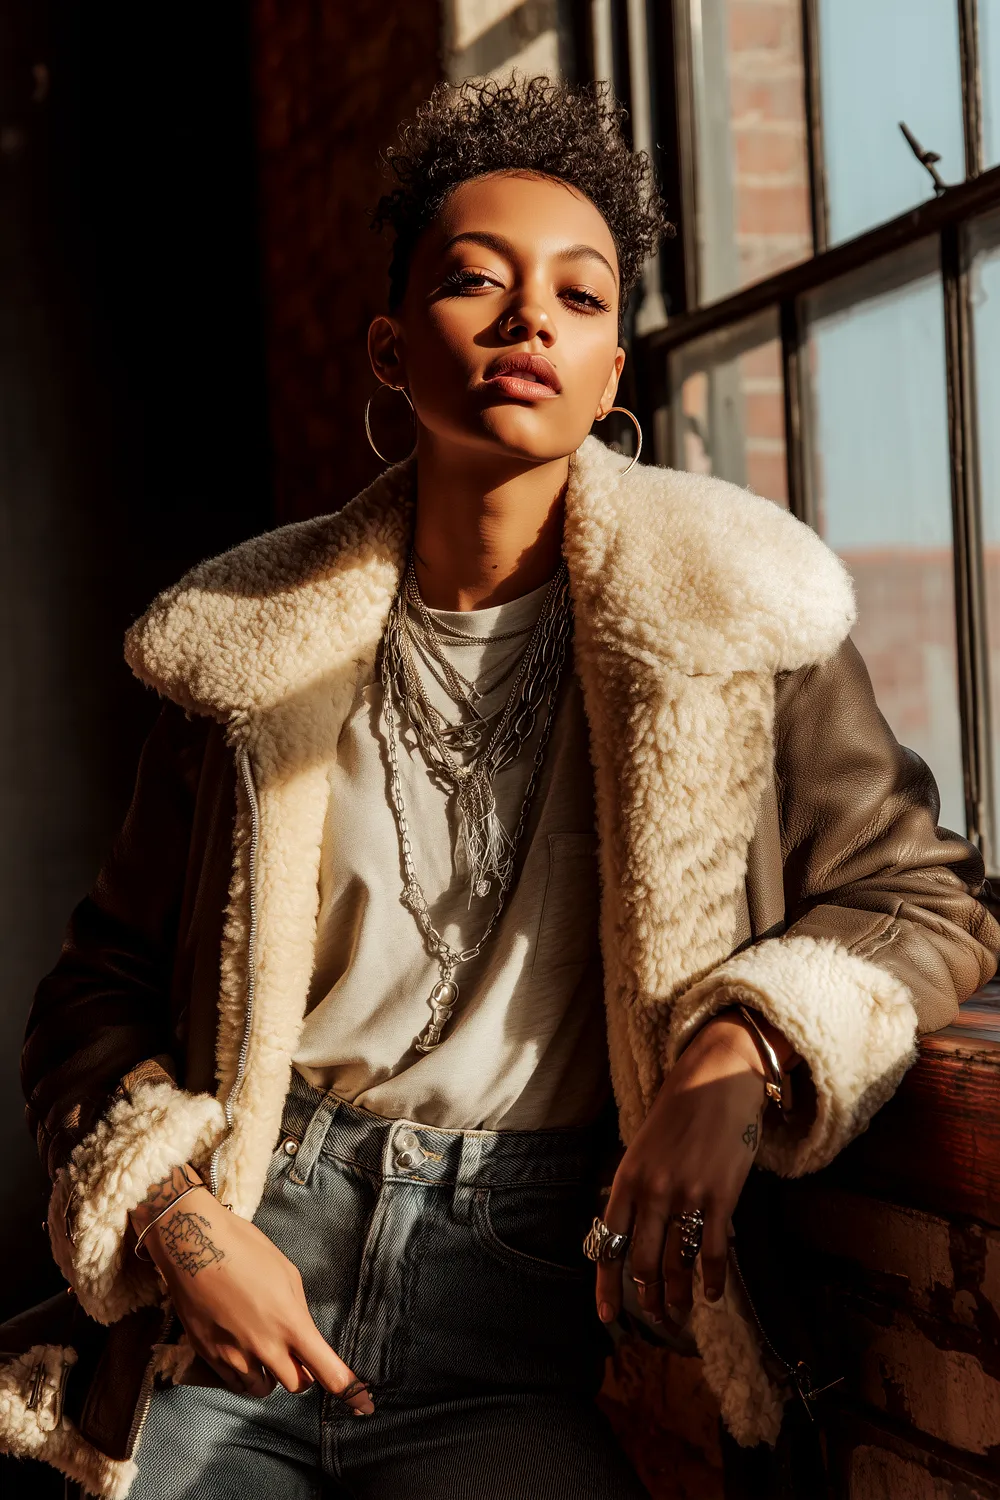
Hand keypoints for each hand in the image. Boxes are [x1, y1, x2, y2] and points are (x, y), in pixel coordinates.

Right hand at [131, 1169, 372, 1411]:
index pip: (327, 1371)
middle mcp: (265, 1347)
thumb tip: (300, 1335)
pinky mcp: (209, 1359)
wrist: (192, 1246)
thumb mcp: (286, 1273)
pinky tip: (241, 1351)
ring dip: (272, 1375)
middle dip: (302, 1372)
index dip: (350, 1392)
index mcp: (291, 1322)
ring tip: (263, 1347)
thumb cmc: (244, 1249)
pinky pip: (236, 1385)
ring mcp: (235, 1356)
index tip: (365, 1406)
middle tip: (295, 1351)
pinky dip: (245, 1375)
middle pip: (297, 1384)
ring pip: (265, 1389)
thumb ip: (297, 1312)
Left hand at [596, 1013, 772, 1328]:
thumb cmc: (679, 1111)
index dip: (607, 1287)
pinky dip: (713, 1280)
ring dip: (677, 1297)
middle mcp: (652, 1191)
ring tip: (679, 1314)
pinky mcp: (720, 1196)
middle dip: (647, 1299)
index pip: (608, 1244)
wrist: (717, 1077)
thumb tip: (634, 1234)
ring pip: (677, 1265)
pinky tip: (713, 1294)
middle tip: (654, 1318)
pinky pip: (714, 1252)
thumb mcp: (643, 1148)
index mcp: (626, 1179)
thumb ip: (636, 1190)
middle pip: (643, 1263)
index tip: (608, 1318)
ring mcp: (687, 1196)